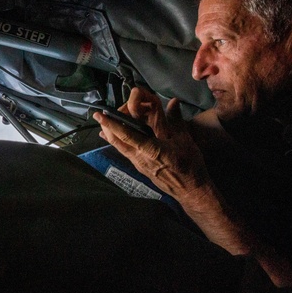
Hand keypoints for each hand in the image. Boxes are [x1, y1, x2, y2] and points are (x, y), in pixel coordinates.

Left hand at [92, 87, 211, 204]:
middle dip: (107, 127)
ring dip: (110, 135)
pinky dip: (118, 143)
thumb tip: (174, 101)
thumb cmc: (190, 165)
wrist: (191, 191)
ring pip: (119, 148)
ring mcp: (139, 165)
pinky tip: (114, 138)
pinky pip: (125, 153)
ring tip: (103, 125)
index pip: (127, 134)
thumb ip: (176, 120)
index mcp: (151, 149)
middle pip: (117, 141)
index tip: (100, 115)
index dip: (112, 124)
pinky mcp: (140, 168)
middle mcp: (140, 158)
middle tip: (103, 115)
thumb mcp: (186, 140)